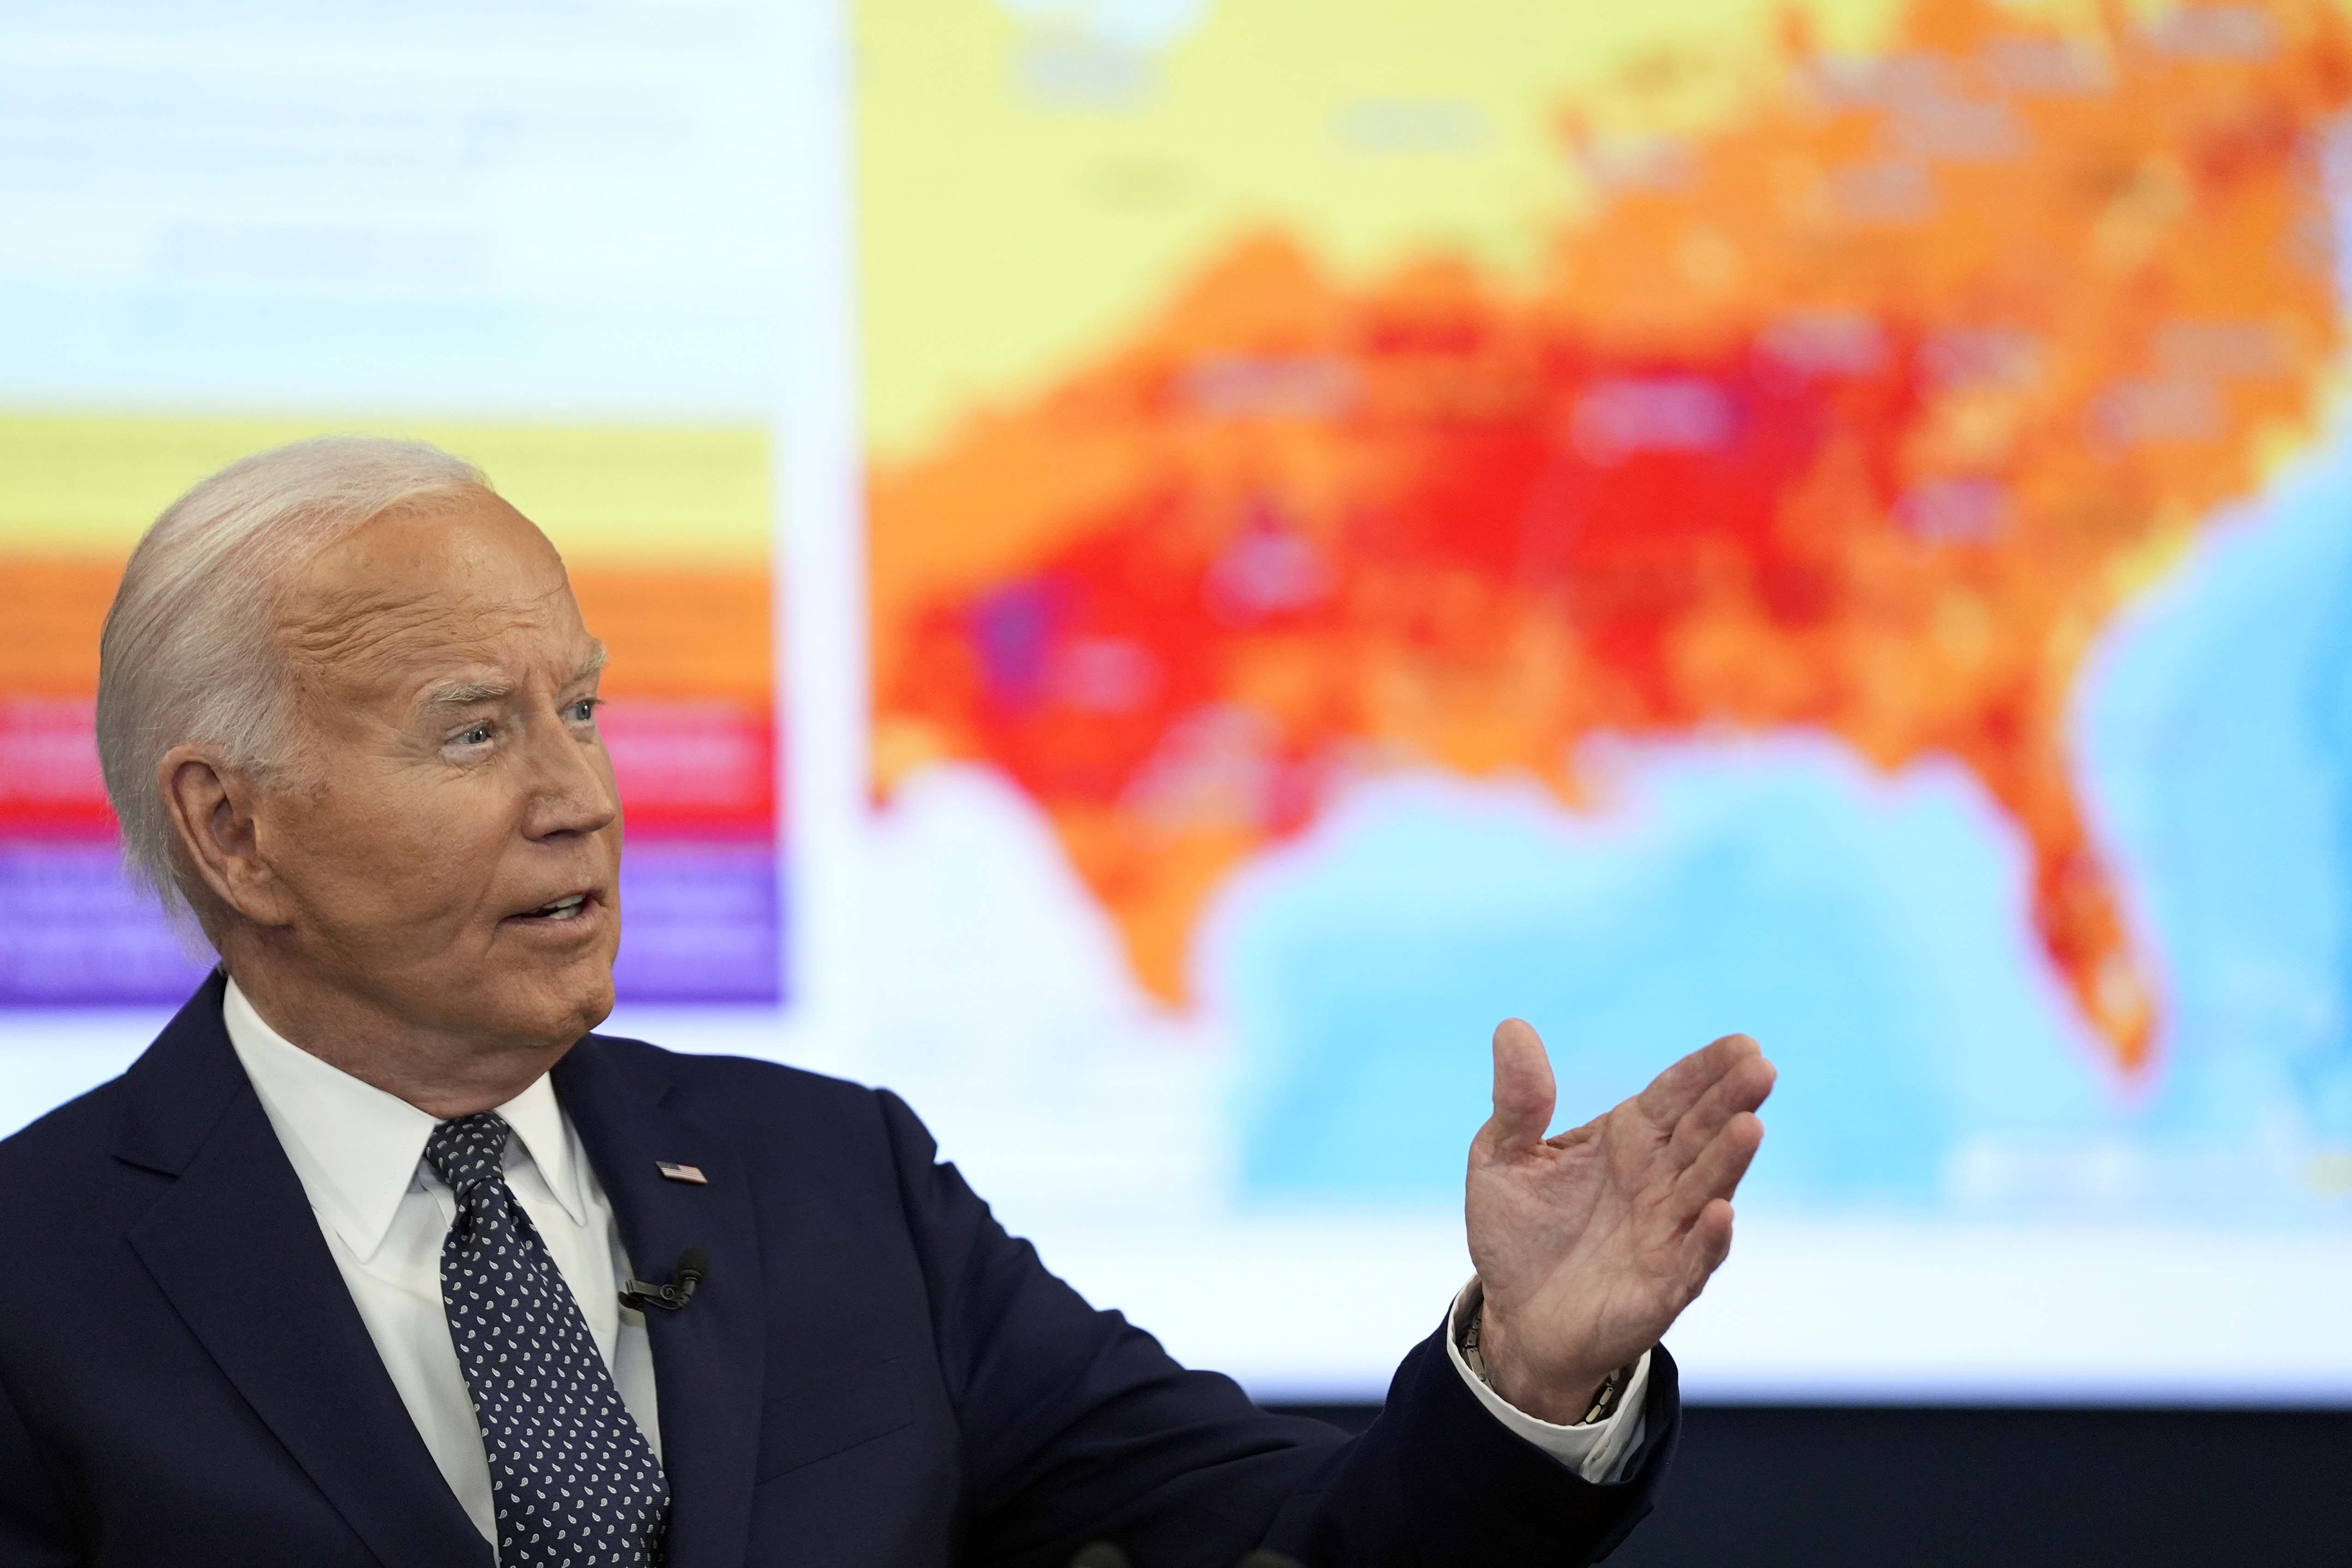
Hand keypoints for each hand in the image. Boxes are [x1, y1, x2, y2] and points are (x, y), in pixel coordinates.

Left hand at [1465, 1020, 1774, 1423]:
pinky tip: (1721, 1212)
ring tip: (1750, 1125)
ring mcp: (1667, 1231)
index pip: (1675, 1094)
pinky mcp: (1664, 1285)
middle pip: (1703, 1131)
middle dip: (1732, 1100)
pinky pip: (1693, 1259)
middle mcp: (1658, 1180)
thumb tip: (1512, 1026)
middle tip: (1762, 1067)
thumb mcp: (1502, 1158)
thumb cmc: (1518, 1232)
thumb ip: (1518, 1101)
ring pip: (1707, 1188)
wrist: (1516, 1318)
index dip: (1707, 1069)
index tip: (1743, 1044)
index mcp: (1626, 1139)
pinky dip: (1709, 1238)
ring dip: (1730, 1159)